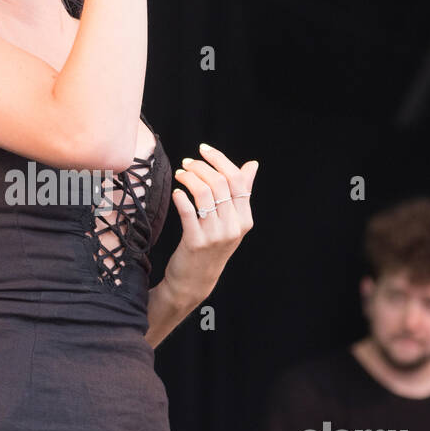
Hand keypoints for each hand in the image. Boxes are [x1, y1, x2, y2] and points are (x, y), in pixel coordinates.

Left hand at [162, 144, 258, 308]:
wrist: (194, 281)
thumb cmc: (211, 247)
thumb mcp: (231, 222)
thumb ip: (241, 193)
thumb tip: (253, 165)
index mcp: (245, 219)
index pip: (237, 180)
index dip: (220, 160)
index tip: (204, 149)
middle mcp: (234, 227)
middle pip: (220, 183)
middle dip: (201, 167)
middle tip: (187, 162)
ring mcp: (216, 235)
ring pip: (204, 193)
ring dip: (190, 178)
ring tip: (180, 174)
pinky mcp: (196, 242)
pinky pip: (188, 211)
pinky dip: (181, 197)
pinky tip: (176, 192)